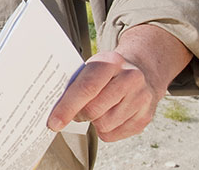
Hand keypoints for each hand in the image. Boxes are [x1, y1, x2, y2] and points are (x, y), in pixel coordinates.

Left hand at [46, 24, 191, 141]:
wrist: (142, 71)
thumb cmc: (107, 73)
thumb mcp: (91, 68)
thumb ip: (75, 85)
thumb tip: (53, 111)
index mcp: (110, 62)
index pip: (86, 88)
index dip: (67, 108)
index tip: (53, 122)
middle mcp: (130, 78)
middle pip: (94, 110)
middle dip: (79, 115)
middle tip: (76, 112)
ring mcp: (141, 98)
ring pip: (104, 125)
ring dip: (94, 123)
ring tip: (97, 110)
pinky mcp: (146, 117)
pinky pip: (114, 135)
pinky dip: (105, 130)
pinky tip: (110, 115)